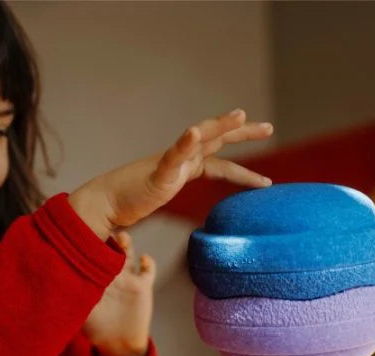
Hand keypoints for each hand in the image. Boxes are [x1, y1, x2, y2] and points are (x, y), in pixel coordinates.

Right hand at [68, 109, 272, 239]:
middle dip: (244, 132)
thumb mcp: (162, 196)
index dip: (244, 171)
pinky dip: (185, 142)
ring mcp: (169, 163)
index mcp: (185, 167)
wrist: (104, 204)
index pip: (221, 163)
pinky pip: (173, 154)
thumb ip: (175, 192)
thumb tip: (189, 220)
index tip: (266, 182)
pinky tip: (196, 132)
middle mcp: (181, 159)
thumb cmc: (129, 202)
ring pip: (199, 138)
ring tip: (241, 115)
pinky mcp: (157, 172)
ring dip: (221, 125)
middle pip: (217, 140)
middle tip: (270, 127)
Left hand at [83, 232, 155, 355]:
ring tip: (123, 238)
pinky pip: (148, 270)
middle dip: (106, 237)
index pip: (90, 253)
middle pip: (108, 247)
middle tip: (101, 230)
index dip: (88, 241)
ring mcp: (127, 278)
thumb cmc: (97, 330)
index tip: (83, 232)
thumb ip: (73, 299)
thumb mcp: (81, 314)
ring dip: (126, 243)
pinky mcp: (142, 286)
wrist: (119, 343)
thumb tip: (57, 286)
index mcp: (94, 277)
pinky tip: (145, 260)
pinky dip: (148, 262)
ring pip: (128, 253)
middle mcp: (109, 274)